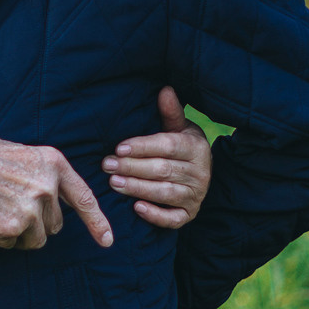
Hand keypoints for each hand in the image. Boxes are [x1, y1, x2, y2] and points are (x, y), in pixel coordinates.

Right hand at [0, 137, 112, 252]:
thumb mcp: (32, 157)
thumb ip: (52, 179)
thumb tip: (65, 209)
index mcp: (55, 164)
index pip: (84, 198)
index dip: (97, 222)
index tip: (107, 241)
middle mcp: (47, 186)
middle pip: (55, 224)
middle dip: (38, 222)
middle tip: (14, 203)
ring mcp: (31, 207)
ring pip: (37, 238)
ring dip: (21, 233)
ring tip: (3, 210)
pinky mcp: (13, 225)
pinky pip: (14, 244)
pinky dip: (2, 237)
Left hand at [102, 86, 213, 230]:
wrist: (201, 171)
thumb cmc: (181, 145)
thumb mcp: (179, 127)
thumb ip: (170, 112)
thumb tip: (165, 89)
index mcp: (196, 147)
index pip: (167, 146)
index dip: (143, 147)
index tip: (119, 147)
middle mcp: (200, 173)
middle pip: (163, 170)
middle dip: (132, 168)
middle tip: (107, 165)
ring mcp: (196, 195)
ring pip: (165, 193)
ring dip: (138, 188)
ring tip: (114, 183)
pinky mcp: (189, 214)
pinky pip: (173, 219)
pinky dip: (156, 215)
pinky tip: (136, 208)